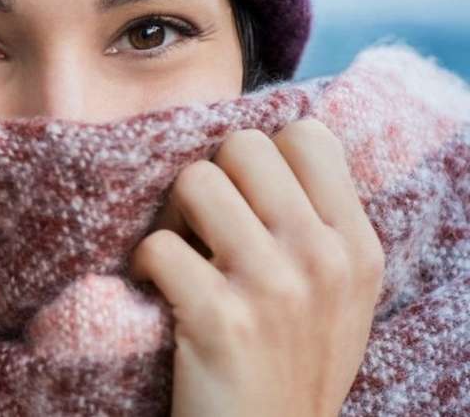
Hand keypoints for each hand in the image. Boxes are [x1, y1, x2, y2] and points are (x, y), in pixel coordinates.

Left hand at [129, 118, 384, 416]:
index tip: (246, 198)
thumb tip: (255, 152)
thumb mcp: (338, 295)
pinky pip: (159, 244)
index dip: (261, 157)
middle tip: (202, 226)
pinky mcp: (219, 318)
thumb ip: (316, 226)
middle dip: (211, 179)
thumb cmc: (292, 364)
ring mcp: (273, 286)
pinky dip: (144, 264)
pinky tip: (158, 290)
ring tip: (181, 255)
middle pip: (242, 147)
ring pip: (195, 181)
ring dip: (172, 216)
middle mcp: (322, 257)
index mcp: (355, 245)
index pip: (307, 135)